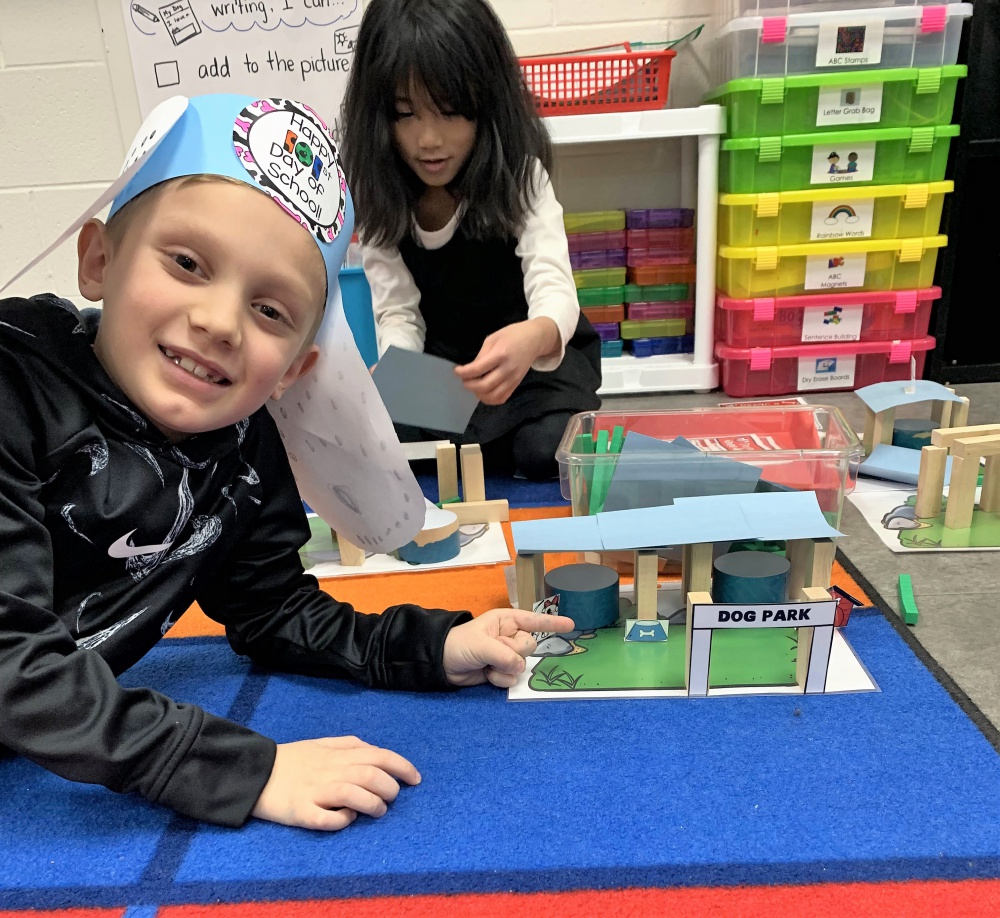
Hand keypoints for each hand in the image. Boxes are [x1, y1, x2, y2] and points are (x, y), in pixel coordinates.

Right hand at [251, 736, 419, 830]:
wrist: (256, 773)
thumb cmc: (294, 759)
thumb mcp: (323, 743)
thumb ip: (350, 745)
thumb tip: (375, 751)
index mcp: (337, 753)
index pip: (379, 755)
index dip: (402, 766)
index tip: (416, 779)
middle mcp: (329, 770)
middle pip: (370, 775)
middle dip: (390, 788)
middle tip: (392, 797)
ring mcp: (315, 791)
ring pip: (353, 794)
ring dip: (373, 804)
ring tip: (377, 811)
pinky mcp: (301, 812)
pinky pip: (326, 819)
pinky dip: (342, 820)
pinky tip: (347, 819)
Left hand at [443, 607, 574, 687]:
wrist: (442, 664)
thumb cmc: (459, 644)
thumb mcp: (481, 644)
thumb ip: (504, 654)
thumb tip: (519, 668)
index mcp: (506, 621)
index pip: (534, 620)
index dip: (553, 622)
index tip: (572, 624)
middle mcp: (510, 637)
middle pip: (529, 647)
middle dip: (512, 652)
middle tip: (493, 651)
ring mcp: (507, 656)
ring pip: (522, 666)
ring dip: (503, 668)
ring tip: (486, 664)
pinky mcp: (502, 672)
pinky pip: (513, 679)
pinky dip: (500, 679)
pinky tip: (486, 674)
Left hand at [454, 318, 559, 404]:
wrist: (534, 340)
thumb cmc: (512, 335)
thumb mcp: (493, 338)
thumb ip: (481, 355)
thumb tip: (470, 369)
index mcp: (500, 354)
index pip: (478, 369)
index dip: (464, 372)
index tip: (457, 370)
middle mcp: (507, 369)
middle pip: (484, 385)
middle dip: (469, 385)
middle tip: (464, 379)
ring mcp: (513, 379)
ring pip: (492, 396)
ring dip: (478, 394)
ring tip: (474, 385)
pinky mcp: (516, 385)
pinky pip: (501, 398)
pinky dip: (490, 399)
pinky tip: (484, 392)